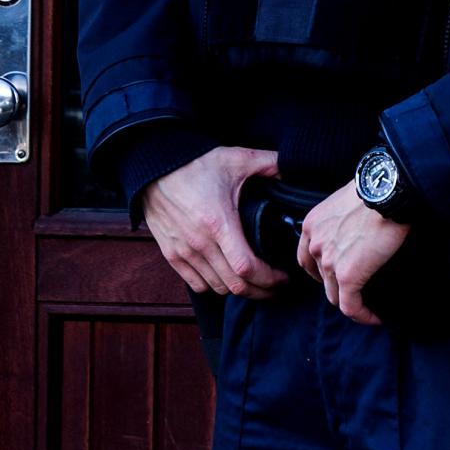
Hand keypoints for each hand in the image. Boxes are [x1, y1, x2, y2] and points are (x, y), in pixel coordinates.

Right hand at [138, 146, 286, 299]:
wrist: (154, 169)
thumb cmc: (197, 164)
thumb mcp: (237, 159)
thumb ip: (270, 163)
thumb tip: (295, 167)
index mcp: (219, 224)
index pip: (246, 268)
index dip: (269, 279)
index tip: (284, 278)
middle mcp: (200, 244)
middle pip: (234, 286)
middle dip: (261, 291)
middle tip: (277, 286)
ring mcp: (183, 252)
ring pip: (216, 288)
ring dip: (239, 290)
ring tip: (257, 282)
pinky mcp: (171, 254)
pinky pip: (196, 284)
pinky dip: (215, 287)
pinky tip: (228, 278)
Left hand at [295, 183, 409, 326]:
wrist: (390, 190)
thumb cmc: (378, 187)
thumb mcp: (349, 198)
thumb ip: (344, 216)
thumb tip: (361, 224)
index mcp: (312, 225)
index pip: (307, 258)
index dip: (321, 270)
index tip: (338, 273)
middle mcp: (315, 244)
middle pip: (321, 278)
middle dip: (336, 286)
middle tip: (357, 288)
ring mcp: (329, 262)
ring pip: (335, 295)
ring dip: (351, 301)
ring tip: (368, 305)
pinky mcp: (348, 276)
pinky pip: (351, 306)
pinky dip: (362, 315)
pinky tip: (374, 318)